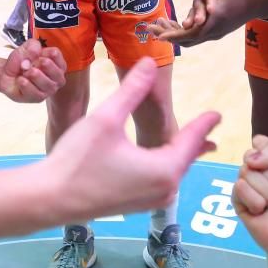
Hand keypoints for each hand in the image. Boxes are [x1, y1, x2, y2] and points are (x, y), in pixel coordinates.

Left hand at [0, 39, 66, 101]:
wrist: (5, 73)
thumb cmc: (20, 61)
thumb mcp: (25, 48)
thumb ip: (32, 46)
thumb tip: (37, 52)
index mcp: (56, 64)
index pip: (59, 58)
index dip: (51, 54)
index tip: (42, 52)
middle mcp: (55, 79)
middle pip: (58, 74)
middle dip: (48, 66)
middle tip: (38, 62)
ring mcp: (47, 90)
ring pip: (48, 85)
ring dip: (36, 76)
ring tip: (26, 72)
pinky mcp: (37, 98)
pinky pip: (35, 94)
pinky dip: (27, 85)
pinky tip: (21, 80)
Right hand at [44, 58, 219, 220]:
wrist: (49, 198)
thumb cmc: (78, 159)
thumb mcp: (106, 118)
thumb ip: (132, 90)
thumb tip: (149, 62)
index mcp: (164, 169)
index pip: (191, 140)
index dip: (203, 123)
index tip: (218, 113)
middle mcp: (164, 189)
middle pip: (185, 157)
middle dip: (196, 138)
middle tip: (210, 123)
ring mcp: (151, 201)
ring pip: (173, 170)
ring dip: (181, 152)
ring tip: (194, 140)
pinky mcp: (137, 205)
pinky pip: (162, 180)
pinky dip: (168, 164)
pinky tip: (164, 159)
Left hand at [148, 0, 263, 46]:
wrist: (261, 2)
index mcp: (215, 19)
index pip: (191, 32)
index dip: (173, 35)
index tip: (158, 36)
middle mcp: (214, 30)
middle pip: (187, 39)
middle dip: (167, 34)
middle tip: (149, 28)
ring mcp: (215, 33)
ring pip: (190, 40)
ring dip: (173, 34)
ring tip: (156, 25)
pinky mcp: (216, 32)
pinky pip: (196, 37)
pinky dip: (183, 33)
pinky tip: (171, 25)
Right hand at [232, 135, 267, 266]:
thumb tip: (250, 158)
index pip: (259, 143)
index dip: (267, 152)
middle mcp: (258, 173)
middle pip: (250, 156)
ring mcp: (247, 189)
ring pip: (245, 172)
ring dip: (266, 189)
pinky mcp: (238, 204)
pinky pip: (239, 188)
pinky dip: (255, 200)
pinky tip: (262, 212)